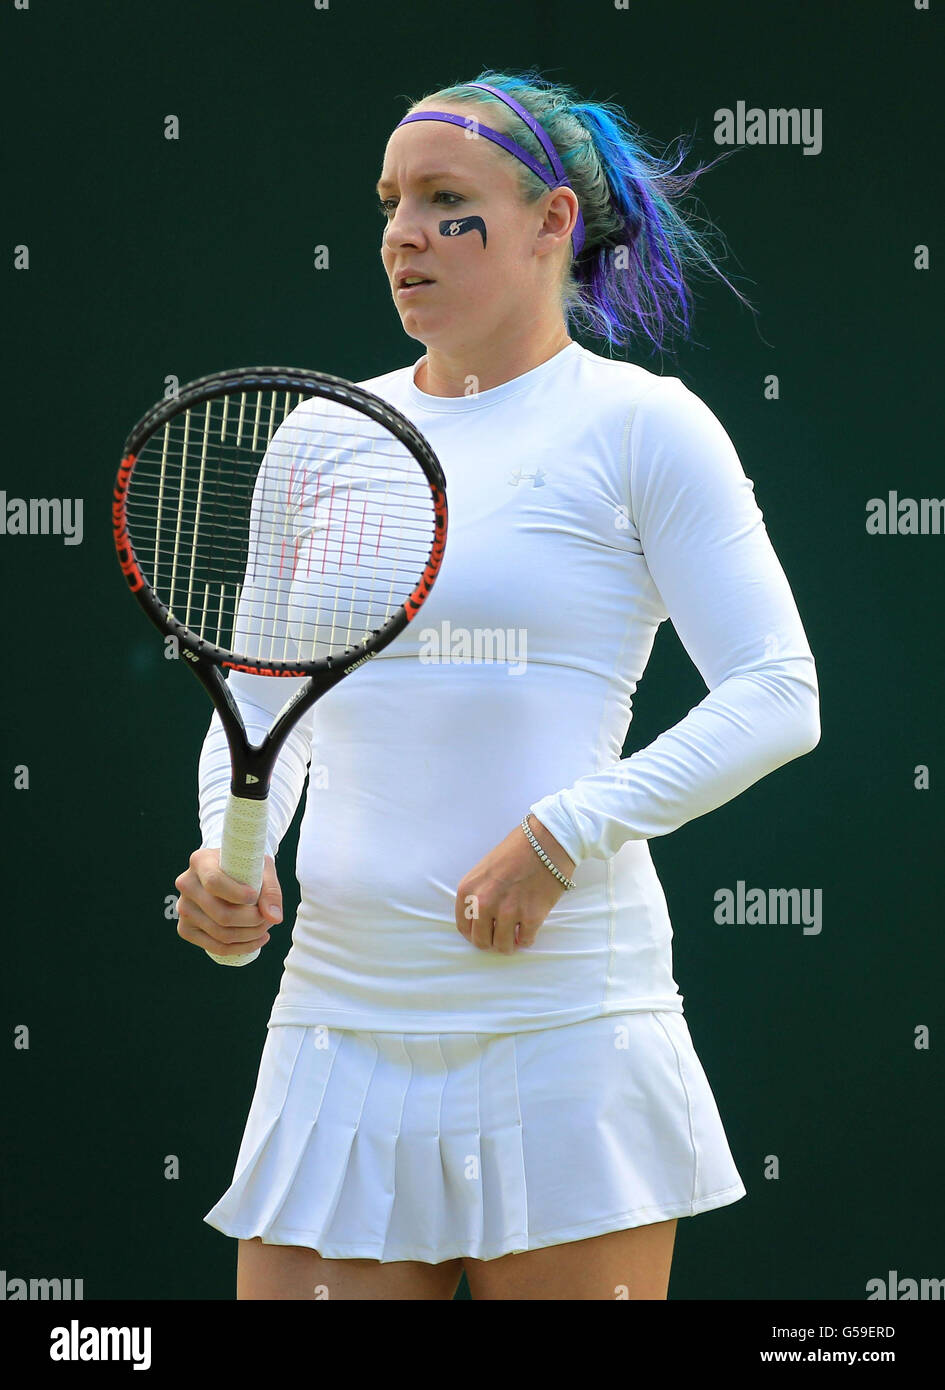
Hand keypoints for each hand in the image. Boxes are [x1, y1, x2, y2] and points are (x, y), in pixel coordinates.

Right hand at [174, 848, 282, 957]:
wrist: (227, 873)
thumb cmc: (245, 867)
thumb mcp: (261, 868)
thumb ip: (270, 890)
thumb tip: (274, 918)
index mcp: (200, 861)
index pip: (214, 883)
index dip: (238, 895)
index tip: (256, 897)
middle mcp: (187, 884)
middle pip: (221, 914)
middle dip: (252, 920)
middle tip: (268, 918)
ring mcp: (183, 908)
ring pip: (220, 933)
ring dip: (250, 935)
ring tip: (265, 926)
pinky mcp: (185, 928)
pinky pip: (215, 947)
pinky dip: (240, 948)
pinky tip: (256, 939)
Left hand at [455, 815, 575, 953]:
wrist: (546, 840)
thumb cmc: (516, 850)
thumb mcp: (484, 869)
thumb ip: (478, 893)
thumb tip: (480, 919)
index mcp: (468, 890)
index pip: (464, 927)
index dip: (475, 933)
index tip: (485, 932)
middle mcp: (483, 903)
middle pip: (481, 941)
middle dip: (492, 941)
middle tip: (501, 935)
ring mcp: (507, 911)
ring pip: (503, 946)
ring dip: (510, 944)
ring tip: (516, 934)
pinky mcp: (531, 916)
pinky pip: (526, 941)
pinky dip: (528, 938)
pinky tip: (530, 927)